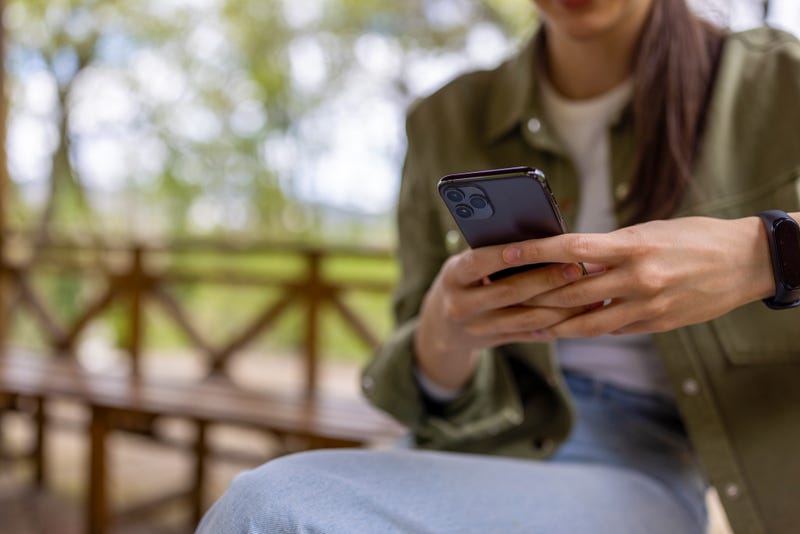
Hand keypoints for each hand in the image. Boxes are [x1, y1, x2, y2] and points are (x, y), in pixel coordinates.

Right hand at [414, 244, 588, 389]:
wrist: (442, 326)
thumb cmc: (463, 281)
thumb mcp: (465, 266)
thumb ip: (491, 256)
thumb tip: (540, 238)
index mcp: (453, 276)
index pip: (479, 262)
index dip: (506, 254)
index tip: (540, 244)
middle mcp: (460, 304)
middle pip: (509, 292)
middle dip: (547, 279)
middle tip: (578, 268)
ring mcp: (476, 327)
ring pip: (524, 318)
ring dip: (560, 307)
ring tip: (588, 294)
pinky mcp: (493, 342)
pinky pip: (529, 334)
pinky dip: (555, 324)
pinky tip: (578, 314)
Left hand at [505, 216, 774, 338]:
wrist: (746, 261)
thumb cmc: (693, 237)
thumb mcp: (649, 232)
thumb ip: (611, 248)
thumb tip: (572, 259)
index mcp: (632, 246)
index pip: (571, 248)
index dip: (535, 251)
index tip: (506, 251)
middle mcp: (638, 278)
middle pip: (571, 291)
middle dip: (534, 295)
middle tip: (505, 296)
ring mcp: (649, 305)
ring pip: (587, 322)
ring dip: (554, 323)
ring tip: (527, 322)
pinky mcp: (659, 324)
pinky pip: (613, 329)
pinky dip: (588, 328)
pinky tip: (567, 329)